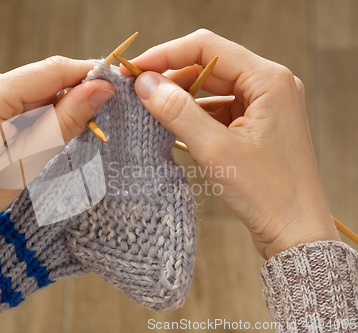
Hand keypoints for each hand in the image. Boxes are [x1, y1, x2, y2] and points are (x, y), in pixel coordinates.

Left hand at [0, 56, 114, 279]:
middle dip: (65, 100)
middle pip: (40, 78)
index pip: (53, 70)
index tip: (113, 89)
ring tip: (34, 146)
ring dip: (43, 110)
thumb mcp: (27, 161)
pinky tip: (15, 139)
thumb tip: (101, 89)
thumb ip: (66, 120)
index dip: (88, 75)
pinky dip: (23, 112)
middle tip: (77, 133)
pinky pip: (8, 94)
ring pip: (26, 88)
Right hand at [122, 29, 339, 258]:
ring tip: (150, 107)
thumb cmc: (267, 192)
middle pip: (209, 65)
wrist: (294, 231)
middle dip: (171, 75)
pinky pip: (219, 107)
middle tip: (136, 89)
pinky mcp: (256, 124)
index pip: (207, 48)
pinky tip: (173, 124)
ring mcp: (264, 105)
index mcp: (268, 80)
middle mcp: (269, 85)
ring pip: (212, 87)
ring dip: (181, 95)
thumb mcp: (215, 149)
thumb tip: (145, 83)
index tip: (135, 68)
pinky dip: (194, 113)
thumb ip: (178, 111)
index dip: (166, 54)